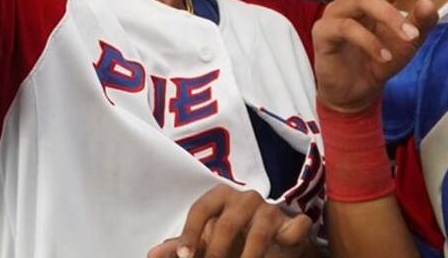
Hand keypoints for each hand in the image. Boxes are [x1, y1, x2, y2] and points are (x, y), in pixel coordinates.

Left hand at [148, 186, 314, 257]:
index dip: (190, 235)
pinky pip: (294, 229)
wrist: (277, 240)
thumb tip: (152, 255)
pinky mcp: (294, 222)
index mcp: (220, 196)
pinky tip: (278, 254)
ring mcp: (271, 208)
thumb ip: (183, 246)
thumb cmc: (235, 236)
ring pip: (258, 232)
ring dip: (248, 257)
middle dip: (217, 253)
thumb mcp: (208, 240)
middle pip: (227, 224)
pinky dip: (289, 240)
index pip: (200, 210)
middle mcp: (245, 198)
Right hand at [312, 0, 438, 112]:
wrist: (353, 94)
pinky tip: (385, 58)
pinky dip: (371, 43)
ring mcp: (337, 13)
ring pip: (363, 0)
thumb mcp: (407, 46)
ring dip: (389, 17)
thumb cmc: (378, 63)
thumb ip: (420, 25)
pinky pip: (349, 28)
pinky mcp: (326, 32)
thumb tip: (429, 2)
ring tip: (409, 37)